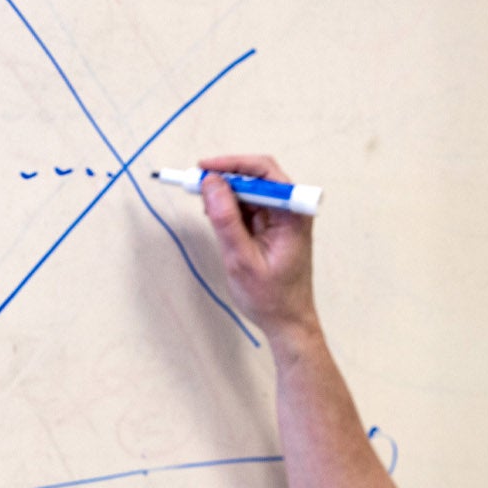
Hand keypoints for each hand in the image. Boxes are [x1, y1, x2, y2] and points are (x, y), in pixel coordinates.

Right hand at [197, 153, 317, 343]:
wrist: (287, 322)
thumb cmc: (270, 297)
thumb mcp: (242, 260)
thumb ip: (226, 220)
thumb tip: (210, 183)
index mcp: (292, 214)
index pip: (264, 173)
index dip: (232, 165)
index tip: (204, 169)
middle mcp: (290, 209)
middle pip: (256, 176)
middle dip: (225, 177)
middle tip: (195, 184)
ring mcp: (281, 217)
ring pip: (249, 190)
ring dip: (224, 193)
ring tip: (203, 205)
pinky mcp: (271, 225)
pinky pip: (248, 205)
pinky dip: (228, 207)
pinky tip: (214, 215)